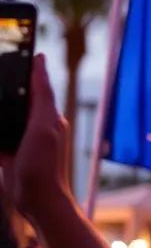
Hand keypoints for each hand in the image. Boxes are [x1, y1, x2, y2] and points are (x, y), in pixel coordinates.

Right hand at [0, 54, 71, 216]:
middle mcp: (37, 124)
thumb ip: (41, 100)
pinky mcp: (8, 150)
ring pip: (7, 112)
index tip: (24, 47)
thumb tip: (42, 67)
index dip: (31, 66)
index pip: (38, 84)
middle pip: (20, 96)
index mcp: (48, 115)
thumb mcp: (43, 128)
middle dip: (10, 81)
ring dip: (0, 101)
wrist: (37, 200)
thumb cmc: (45, 165)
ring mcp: (22, 137)